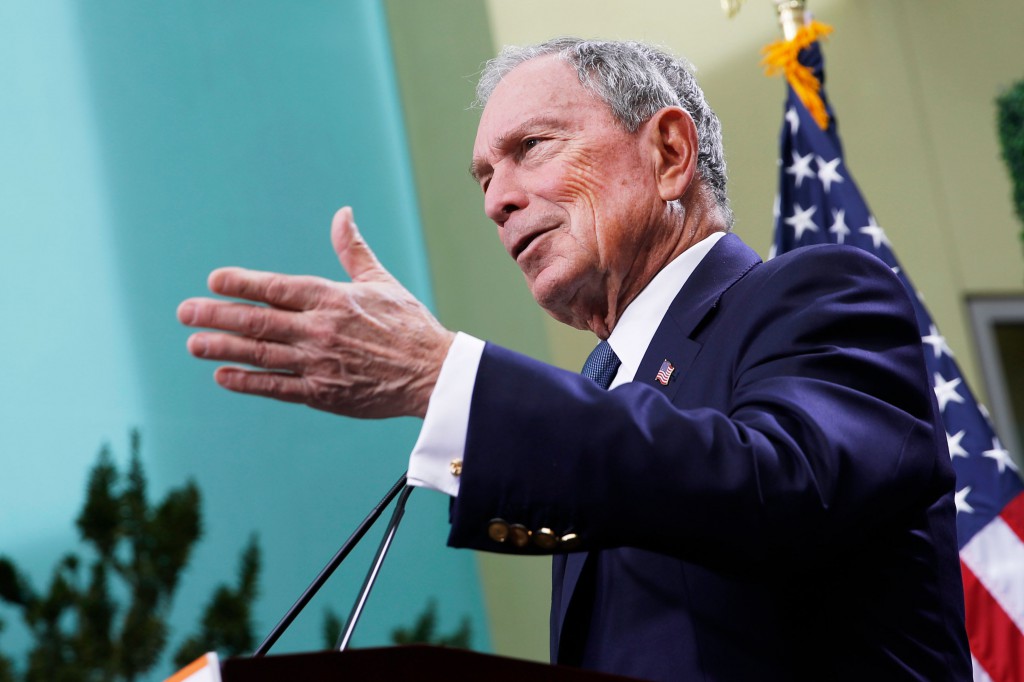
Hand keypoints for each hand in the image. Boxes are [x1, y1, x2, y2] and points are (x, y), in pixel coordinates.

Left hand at [177, 207, 454, 418]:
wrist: (433, 375)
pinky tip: (222, 375)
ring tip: (193, 343)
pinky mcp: (323, 394)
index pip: (277, 287)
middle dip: (217, 315)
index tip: (213, 280)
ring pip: (260, 353)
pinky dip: (248, 381)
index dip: (242, 283)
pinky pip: (277, 387)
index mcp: (334, 298)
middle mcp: (321, 329)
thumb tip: (342, 213)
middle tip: (184, 311)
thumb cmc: (409, 326)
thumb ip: (353, 250)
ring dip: (222, 347)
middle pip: (259, 320)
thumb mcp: (382, 282)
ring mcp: (319, 363)